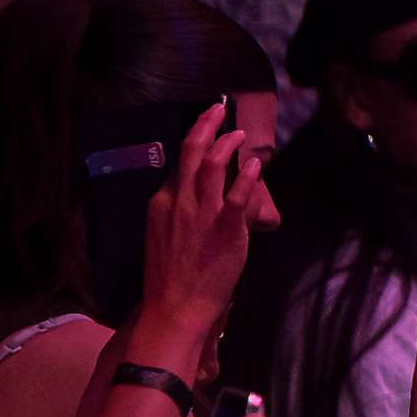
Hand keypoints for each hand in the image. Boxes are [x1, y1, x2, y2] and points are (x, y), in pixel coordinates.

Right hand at [141, 100, 270, 336]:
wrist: (175, 307)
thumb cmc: (170, 278)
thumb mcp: (161, 237)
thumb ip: (177, 214)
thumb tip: (192, 198)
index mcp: (161, 204)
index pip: (177, 164)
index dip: (193, 143)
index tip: (205, 130)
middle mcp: (179, 203)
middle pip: (190, 152)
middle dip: (205, 125)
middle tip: (217, 109)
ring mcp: (203, 214)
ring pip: (213, 165)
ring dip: (228, 144)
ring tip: (239, 134)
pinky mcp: (226, 229)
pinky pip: (239, 195)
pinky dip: (248, 175)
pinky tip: (256, 165)